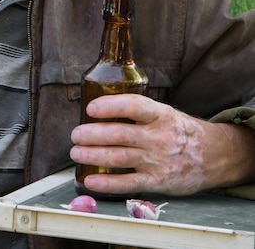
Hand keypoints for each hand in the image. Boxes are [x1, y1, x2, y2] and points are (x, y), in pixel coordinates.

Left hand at [70, 94, 254, 195]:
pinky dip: (107, 183)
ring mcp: (158, 160)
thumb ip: (137, 112)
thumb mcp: (163, 113)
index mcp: (160, 115)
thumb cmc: (179, 130)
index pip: (133, 106)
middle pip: (120, 134)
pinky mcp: (158, 181)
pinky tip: (91, 180)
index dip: (110, 106)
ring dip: (93, 155)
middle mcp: (159, 137)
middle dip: (92, 134)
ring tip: (76, 153)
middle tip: (75, 134)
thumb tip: (100, 108)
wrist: (214, 155)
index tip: (91, 108)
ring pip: (120, 157)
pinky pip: (129, 183)